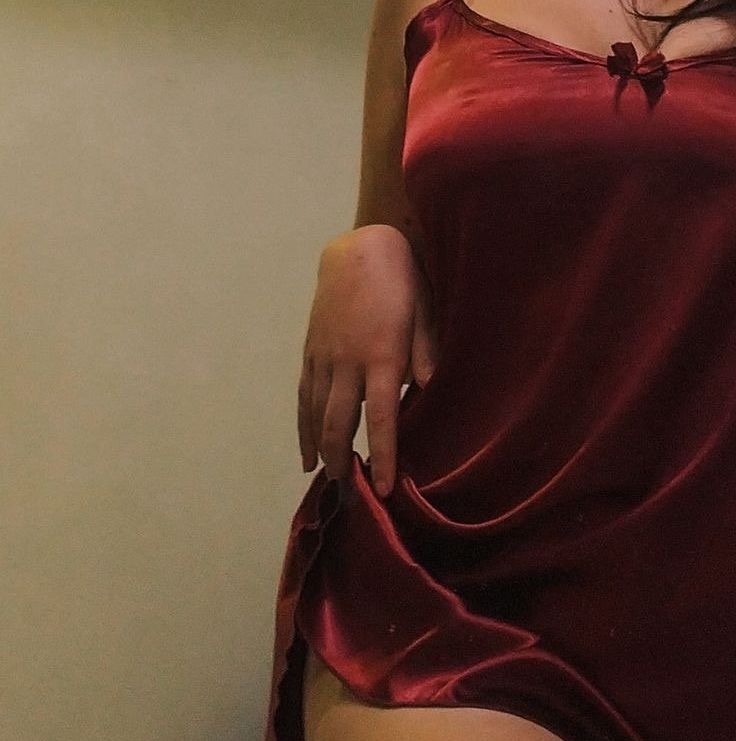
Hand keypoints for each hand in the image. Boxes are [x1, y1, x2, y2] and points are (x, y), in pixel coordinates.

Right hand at [297, 224, 438, 497]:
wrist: (358, 250)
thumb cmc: (402, 282)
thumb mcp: (424, 316)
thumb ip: (425, 356)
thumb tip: (428, 394)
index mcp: (381, 356)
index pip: (381, 417)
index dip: (381, 455)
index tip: (381, 488)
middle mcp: (347, 361)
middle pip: (339, 421)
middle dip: (340, 458)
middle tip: (346, 490)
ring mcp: (324, 356)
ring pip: (315, 411)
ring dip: (319, 447)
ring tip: (325, 477)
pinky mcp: (311, 349)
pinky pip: (303, 394)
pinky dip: (303, 423)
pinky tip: (306, 446)